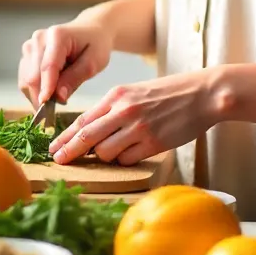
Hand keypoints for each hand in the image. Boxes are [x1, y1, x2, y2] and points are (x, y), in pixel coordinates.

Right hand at [18, 19, 112, 107]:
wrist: (90, 31)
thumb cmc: (95, 45)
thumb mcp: (94, 62)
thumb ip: (75, 78)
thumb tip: (59, 97)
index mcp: (57, 36)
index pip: (48, 66)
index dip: (46, 88)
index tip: (46, 107)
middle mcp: (39, 39)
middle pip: (32, 76)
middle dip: (42, 96)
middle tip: (57, 109)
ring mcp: (30, 46)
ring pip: (26, 80)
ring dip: (38, 94)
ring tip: (57, 97)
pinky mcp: (27, 55)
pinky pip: (25, 79)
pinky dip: (35, 90)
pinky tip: (50, 91)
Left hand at [49, 71, 218, 165]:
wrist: (201, 94)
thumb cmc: (169, 93)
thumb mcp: (135, 92)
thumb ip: (113, 109)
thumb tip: (91, 130)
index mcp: (117, 96)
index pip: (82, 120)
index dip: (65, 137)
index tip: (53, 148)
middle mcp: (123, 111)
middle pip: (85, 137)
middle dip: (69, 152)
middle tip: (59, 161)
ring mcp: (138, 128)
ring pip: (105, 153)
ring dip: (105, 157)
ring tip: (117, 150)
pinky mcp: (153, 143)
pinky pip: (127, 160)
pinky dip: (126, 159)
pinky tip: (135, 151)